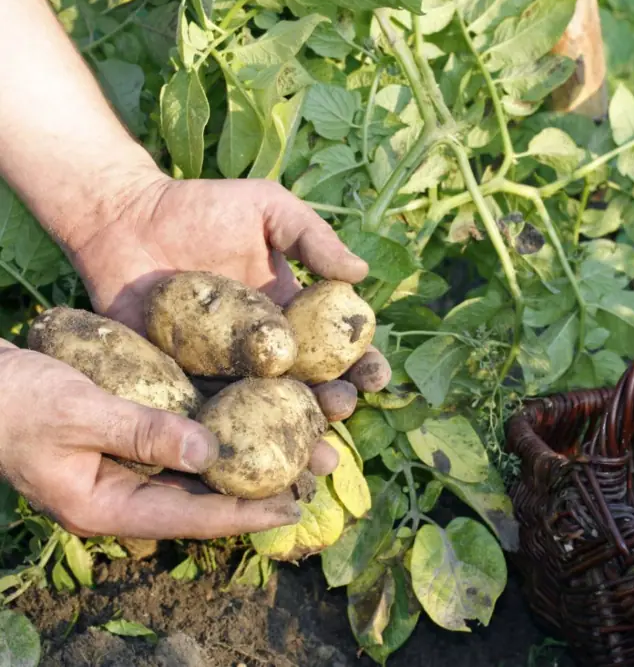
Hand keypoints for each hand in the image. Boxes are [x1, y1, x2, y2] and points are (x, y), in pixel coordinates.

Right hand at [0, 342, 320, 538]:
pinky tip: (257, 415)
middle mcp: (124, 494)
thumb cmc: (10, 400)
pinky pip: (184, 440)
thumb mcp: (77, 413)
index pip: (191, 518)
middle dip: (262, 485)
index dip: (246, 512)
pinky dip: (220, 431)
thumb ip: (143, 432)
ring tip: (305, 444)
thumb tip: (212, 452)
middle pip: (205, 498)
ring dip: (249, 457)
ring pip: (201, 470)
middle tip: (320, 471)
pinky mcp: (130, 438)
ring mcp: (126, 468)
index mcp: (106, 507)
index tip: (296, 506)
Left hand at [67, 173, 392, 454]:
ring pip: (266, 414)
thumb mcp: (267, 209)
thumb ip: (312, 238)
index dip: (363, 365)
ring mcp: (225, 371)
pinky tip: (249, 456)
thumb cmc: (200, 206)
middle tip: (341, 408)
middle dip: (335, 405)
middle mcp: (266, 351)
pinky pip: (209, 415)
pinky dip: (230, 439)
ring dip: (293, 437)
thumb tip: (360, 274)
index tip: (375, 376)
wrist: (123, 219)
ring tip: (312, 450)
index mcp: (294, 316)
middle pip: (311, 388)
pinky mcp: (182, 383)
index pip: (338, 347)